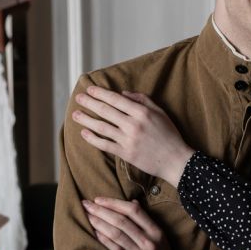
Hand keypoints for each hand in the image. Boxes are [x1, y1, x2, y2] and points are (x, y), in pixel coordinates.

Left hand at [73, 86, 193, 187]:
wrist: (175, 160)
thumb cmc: (170, 135)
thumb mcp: (161, 113)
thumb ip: (143, 100)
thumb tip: (123, 94)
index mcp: (142, 112)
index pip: (116, 99)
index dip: (101, 93)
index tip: (90, 89)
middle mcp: (134, 125)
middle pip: (106, 111)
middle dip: (90, 103)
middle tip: (78, 98)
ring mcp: (128, 140)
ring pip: (102, 127)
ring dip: (86, 120)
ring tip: (75, 114)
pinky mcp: (126, 154)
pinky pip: (104, 144)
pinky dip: (92, 138)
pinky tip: (84, 132)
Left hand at [83, 197, 172, 249]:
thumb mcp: (159, 237)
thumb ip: (146, 220)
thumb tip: (132, 202)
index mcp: (156, 232)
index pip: (134, 211)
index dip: (114, 203)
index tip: (99, 199)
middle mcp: (149, 242)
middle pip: (122, 221)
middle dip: (101, 211)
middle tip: (86, 204)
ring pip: (116, 234)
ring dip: (98, 223)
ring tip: (86, 216)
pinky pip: (114, 249)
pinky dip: (103, 239)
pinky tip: (93, 232)